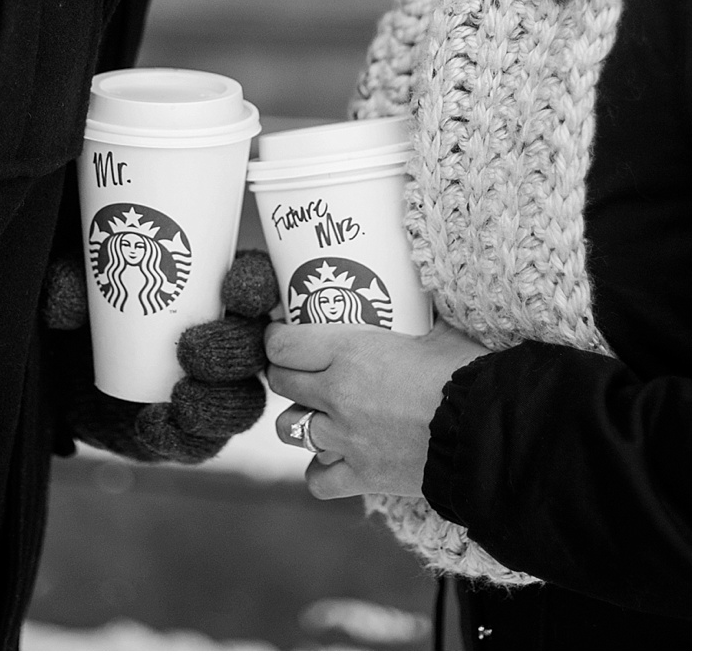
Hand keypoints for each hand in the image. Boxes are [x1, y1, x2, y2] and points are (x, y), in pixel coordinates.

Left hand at [44, 249, 279, 463]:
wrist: (69, 372)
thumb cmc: (94, 306)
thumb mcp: (80, 281)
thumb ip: (72, 278)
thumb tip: (67, 300)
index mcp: (218, 288)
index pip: (258, 281)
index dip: (257, 285)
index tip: (233, 291)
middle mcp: (229, 339)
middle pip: (258, 345)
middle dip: (235, 348)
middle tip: (191, 350)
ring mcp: (217, 391)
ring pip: (247, 400)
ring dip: (222, 401)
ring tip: (181, 396)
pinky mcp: (193, 434)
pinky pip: (204, 445)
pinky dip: (184, 439)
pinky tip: (152, 424)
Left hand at [266, 318, 489, 498]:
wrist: (491, 432)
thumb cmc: (469, 372)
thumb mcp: (439, 330)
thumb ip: (417, 316)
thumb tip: (424, 291)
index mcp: (350, 352)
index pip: (283, 344)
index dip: (277, 338)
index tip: (282, 335)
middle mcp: (338, 395)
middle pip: (281, 383)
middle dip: (287, 374)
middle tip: (303, 370)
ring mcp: (346, 439)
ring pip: (288, 430)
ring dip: (299, 420)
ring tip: (319, 413)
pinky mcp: (362, 476)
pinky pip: (317, 478)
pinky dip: (321, 470)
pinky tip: (336, 458)